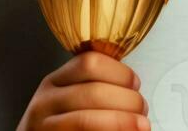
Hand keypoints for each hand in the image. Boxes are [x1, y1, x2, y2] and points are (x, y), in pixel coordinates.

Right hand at [17, 50, 149, 129]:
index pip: (88, 62)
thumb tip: (133, 89)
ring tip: (141, 125)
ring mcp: (45, 126)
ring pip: (87, 119)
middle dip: (127, 100)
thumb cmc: (59, 127)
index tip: (135, 83)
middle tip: (142, 109)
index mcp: (54, 82)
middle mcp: (45, 102)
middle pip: (93, 90)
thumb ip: (90, 89)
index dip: (119, 71)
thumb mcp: (66, 101)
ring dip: (122, 121)